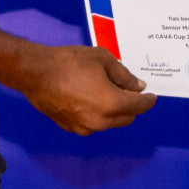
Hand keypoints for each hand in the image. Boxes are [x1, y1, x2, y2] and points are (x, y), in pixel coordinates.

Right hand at [15, 45, 157, 134]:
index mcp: (111, 103)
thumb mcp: (102, 59)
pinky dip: (99, 114)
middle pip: (126, 118)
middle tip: (128, 89)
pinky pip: (94, 123)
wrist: (36, 73)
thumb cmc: (70, 62)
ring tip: (108, 91)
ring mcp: (85, 128)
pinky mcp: (72, 128)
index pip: (138, 106)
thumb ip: (124, 75)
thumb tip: (138, 87)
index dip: (148, 101)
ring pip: (110, 122)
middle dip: (131, 105)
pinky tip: (91, 98)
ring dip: (115, 111)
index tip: (152, 96)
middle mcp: (100, 121)